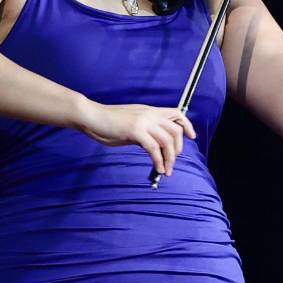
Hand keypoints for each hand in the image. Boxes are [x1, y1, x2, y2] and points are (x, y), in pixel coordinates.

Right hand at [76, 100, 196, 176]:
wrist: (91, 116)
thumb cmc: (107, 122)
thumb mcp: (131, 125)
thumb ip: (144, 131)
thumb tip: (155, 145)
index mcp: (150, 111)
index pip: (176, 113)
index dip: (187, 125)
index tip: (191, 137)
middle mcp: (150, 114)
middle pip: (175, 131)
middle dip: (177, 149)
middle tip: (172, 162)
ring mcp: (144, 122)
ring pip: (167, 141)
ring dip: (169, 159)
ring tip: (166, 170)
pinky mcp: (135, 131)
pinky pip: (154, 148)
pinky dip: (158, 160)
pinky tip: (157, 169)